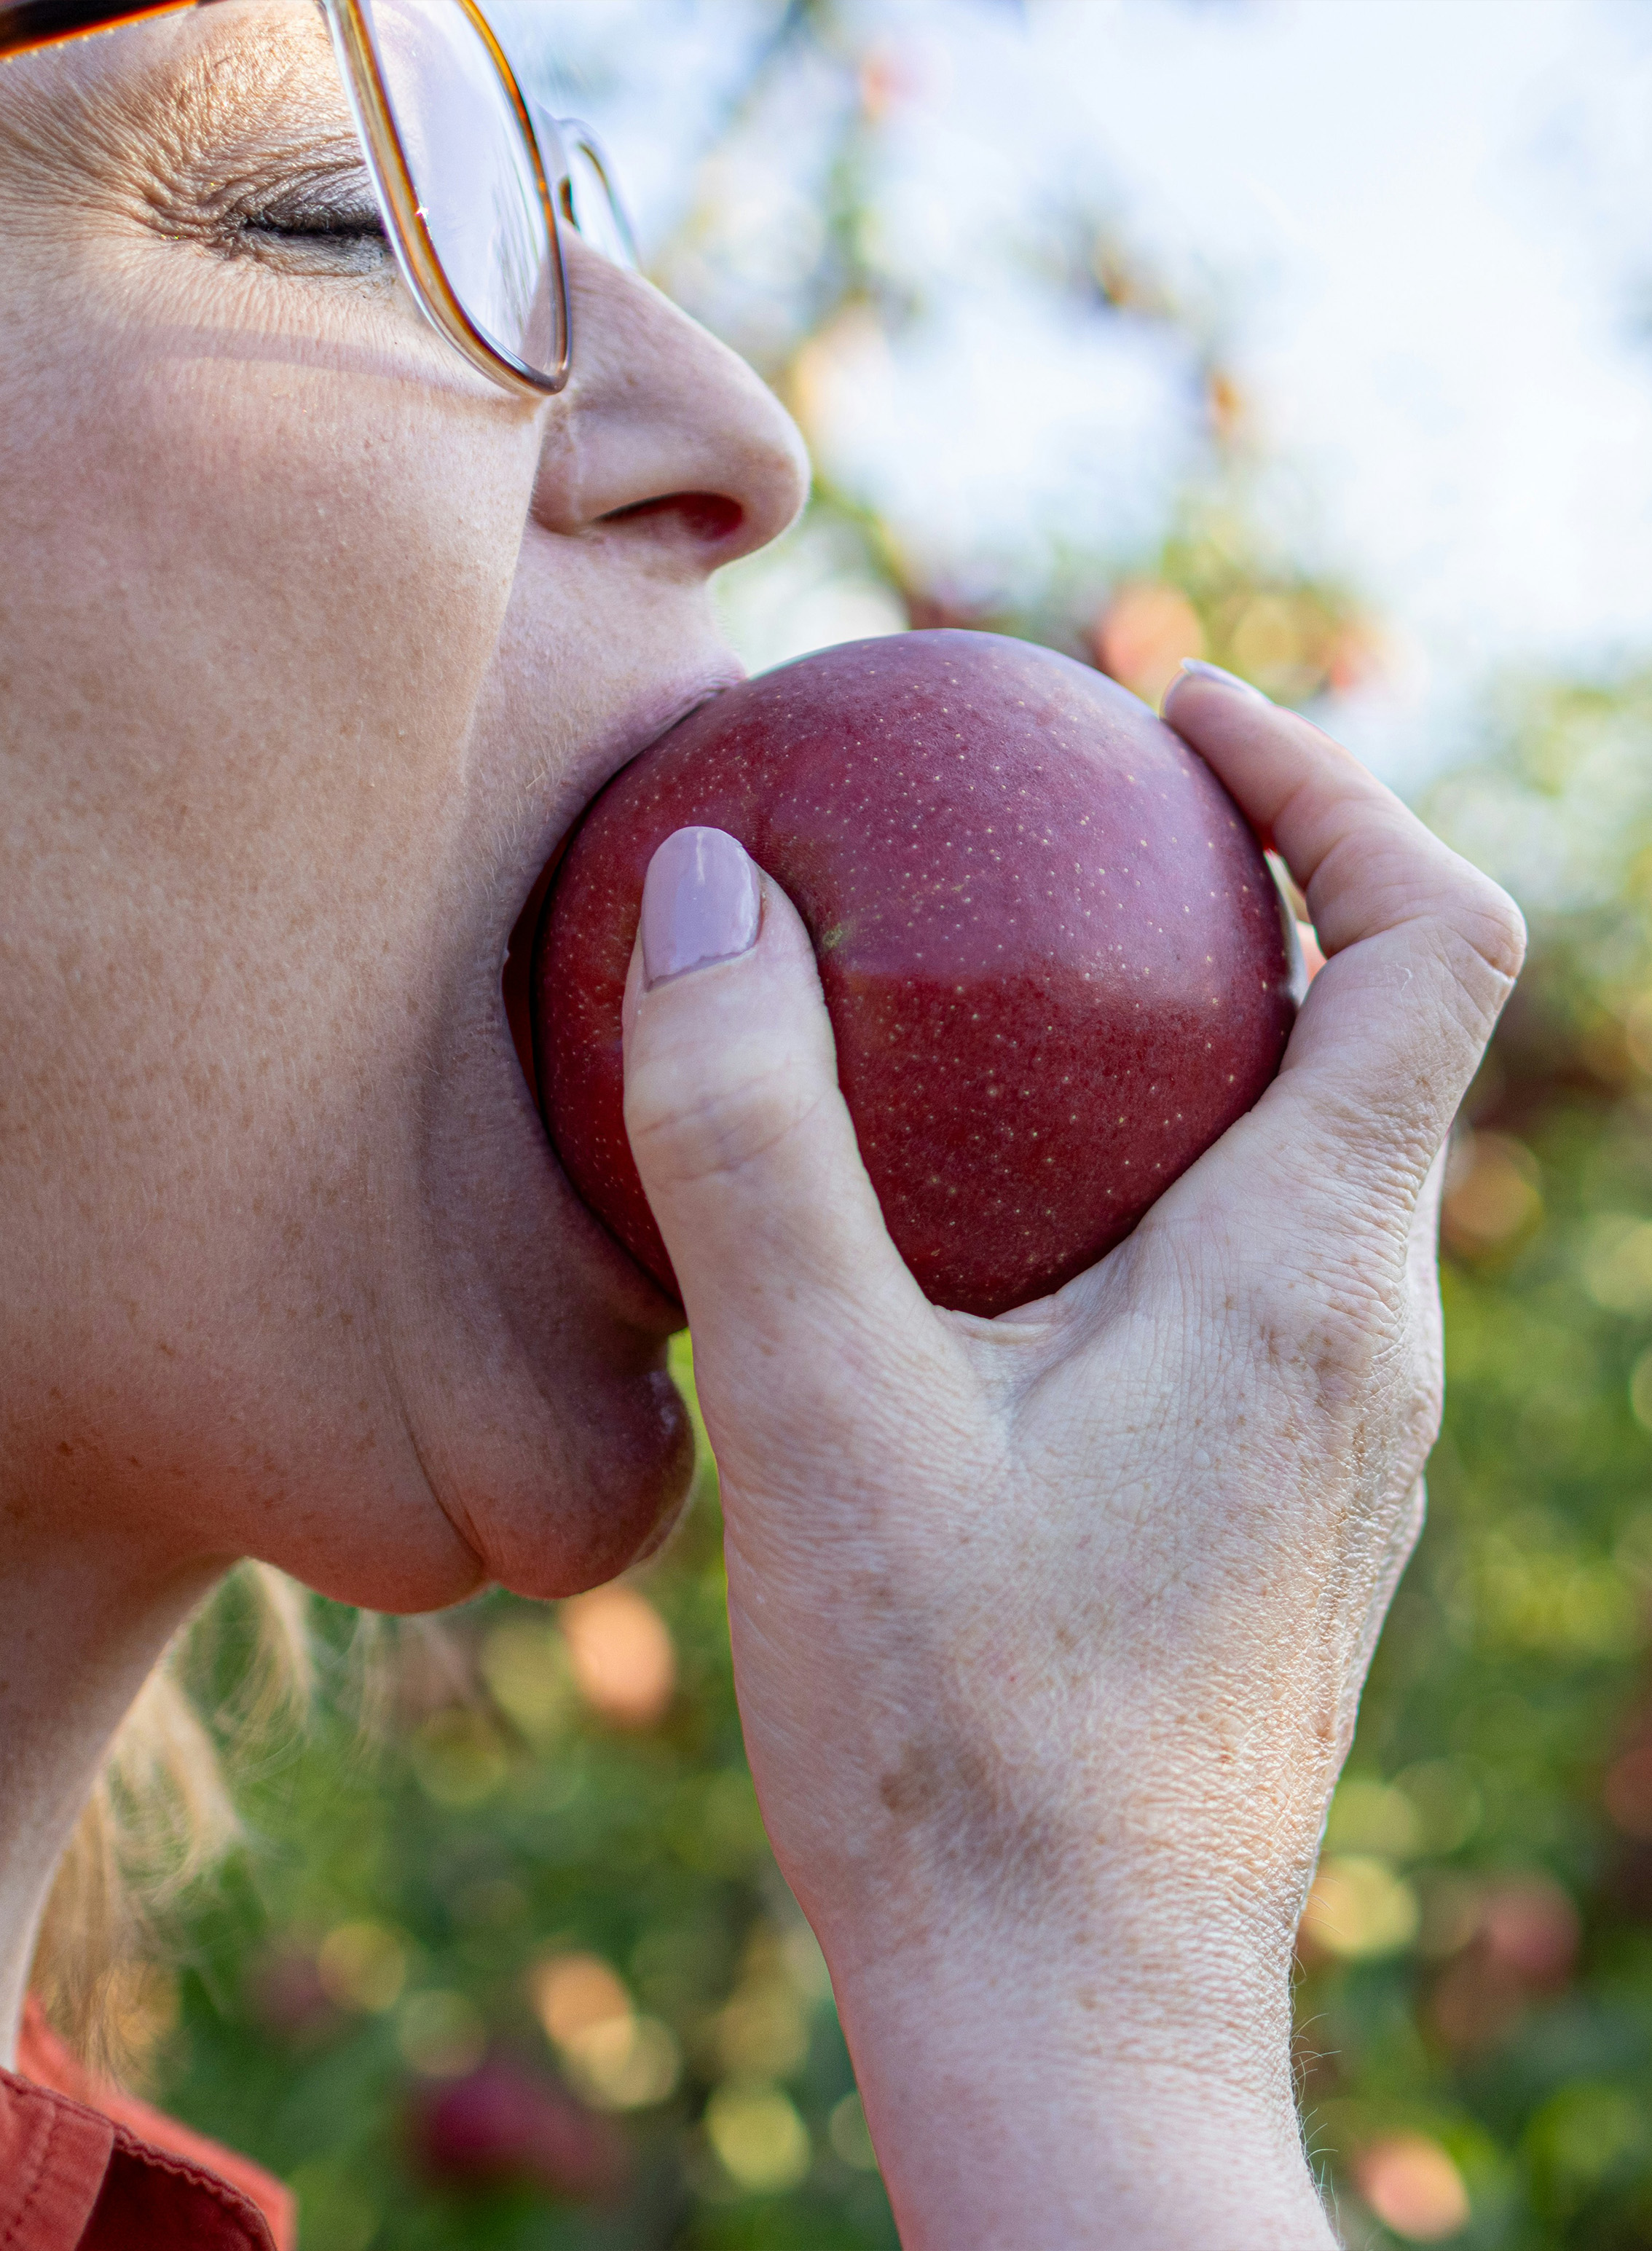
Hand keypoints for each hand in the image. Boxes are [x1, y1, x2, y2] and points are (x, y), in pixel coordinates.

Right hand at [620, 670, 1523, 2249]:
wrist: (1066, 2009)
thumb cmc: (956, 1731)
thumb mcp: (815, 1411)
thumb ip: (750, 1139)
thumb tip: (712, 896)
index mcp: (1311, 1273)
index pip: (1427, 936)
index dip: (1326, 782)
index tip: (1172, 710)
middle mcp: (1371, 1338)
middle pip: (1377, 1027)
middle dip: (1241, 885)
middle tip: (1054, 832)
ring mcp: (1341, 1431)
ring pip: (1312, 1155)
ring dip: (1190, 1040)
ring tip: (1005, 1011)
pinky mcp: (1280, 1503)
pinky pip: (1256, 1270)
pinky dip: (1154, 1176)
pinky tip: (991, 1237)